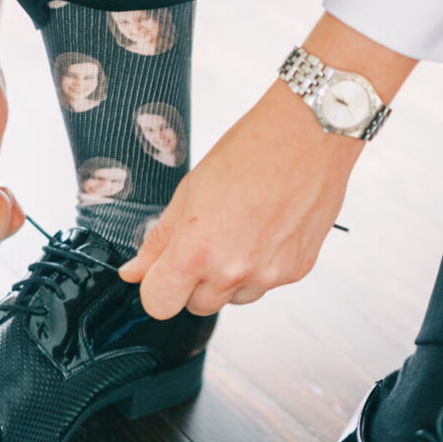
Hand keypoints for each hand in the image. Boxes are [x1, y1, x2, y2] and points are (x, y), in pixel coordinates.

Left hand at [117, 79, 363, 318]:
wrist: (308, 135)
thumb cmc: (248, 153)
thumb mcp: (188, 192)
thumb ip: (159, 240)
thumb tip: (134, 272)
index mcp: (196, 250)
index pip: (159, 304)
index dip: (156, 288)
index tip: (161, 272)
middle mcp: (232, 271)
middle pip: (196, 306)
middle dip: (192, 282)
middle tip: (204, 241)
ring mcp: (268, 275)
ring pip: (232, 299)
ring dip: (228, 278)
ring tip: (239, 230)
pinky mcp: (296, 271)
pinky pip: (265, 284)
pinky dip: (260, 265)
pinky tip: (265, 228)